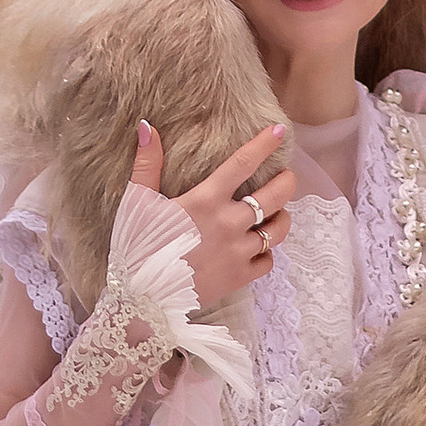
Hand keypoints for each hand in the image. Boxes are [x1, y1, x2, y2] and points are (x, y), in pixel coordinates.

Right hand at [133, 120, 293, 309]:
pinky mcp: (240, 277)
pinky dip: (267, 252)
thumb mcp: (138, 203)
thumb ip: (147, 164)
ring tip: (278, 211)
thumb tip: (146, 126)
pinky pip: (268, 261)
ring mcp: (238, 252)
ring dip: (282, 217)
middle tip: (286, 176)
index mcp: (206, 200)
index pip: (243, 163)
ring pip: (277, 229)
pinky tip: (259, 247)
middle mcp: (229, 223)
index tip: (280, 132)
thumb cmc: (138, 248)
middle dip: (286, 182)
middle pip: (274, 195)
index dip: (264, 144)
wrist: (144, 299)